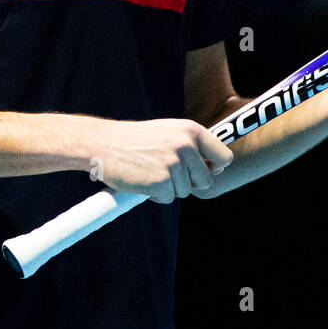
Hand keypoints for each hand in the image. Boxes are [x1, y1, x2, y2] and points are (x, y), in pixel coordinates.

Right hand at [86, 118, 234, 203]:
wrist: (103, 143)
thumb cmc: (136, 139)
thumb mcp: (168, 131)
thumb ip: (192, 145)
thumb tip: (217, 169)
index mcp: (191, 130)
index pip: (224, 156)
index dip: (215, 168)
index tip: (205, 170)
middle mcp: (186, 146)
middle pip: (205, 180)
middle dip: (190, 182)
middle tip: (168, 172)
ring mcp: (174, 165)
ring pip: (185, 191)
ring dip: (169, 187)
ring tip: (149, 170)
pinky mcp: (161, 183)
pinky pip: (168, 198)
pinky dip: (156, 195)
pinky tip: (143, 180)